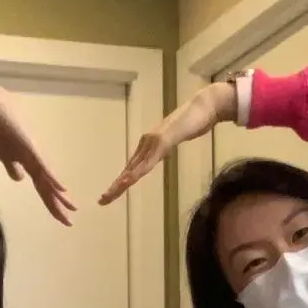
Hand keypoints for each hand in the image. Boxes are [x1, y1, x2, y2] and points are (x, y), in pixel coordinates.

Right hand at [0, 94, 75, 225]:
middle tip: (70, 222)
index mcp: (29, 165)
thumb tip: (20, 180)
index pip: (43, 189)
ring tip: (72, 208)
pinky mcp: (32, 148)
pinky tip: (62, 189)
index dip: (52, 204)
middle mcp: (37, 162)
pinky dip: (53, 178)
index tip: (62, 217)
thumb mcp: (4, 155)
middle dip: (59, 206)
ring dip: (60, 196)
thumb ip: (13, 167)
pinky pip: (44, 166)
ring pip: (50, 181)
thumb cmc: (0, 130)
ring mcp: (36, 155)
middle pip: (49, 189)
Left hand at [99, 81, 237, 205]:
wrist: (205, 105)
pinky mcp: (164, 139)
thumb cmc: (193, 122)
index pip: (132, 167)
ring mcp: (154, 140)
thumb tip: (158, 155)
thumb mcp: (175, 140)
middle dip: (115, 186)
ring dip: (123, 182)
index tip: (109, 196)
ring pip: (136, 166)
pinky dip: (139, 171)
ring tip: (111, 194)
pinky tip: (130, 180)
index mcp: (149, 145)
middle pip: (129, 169)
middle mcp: (147, 142)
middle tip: (102, 201)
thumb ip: (164, 147)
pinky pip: (150, 159)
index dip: (120, 182)